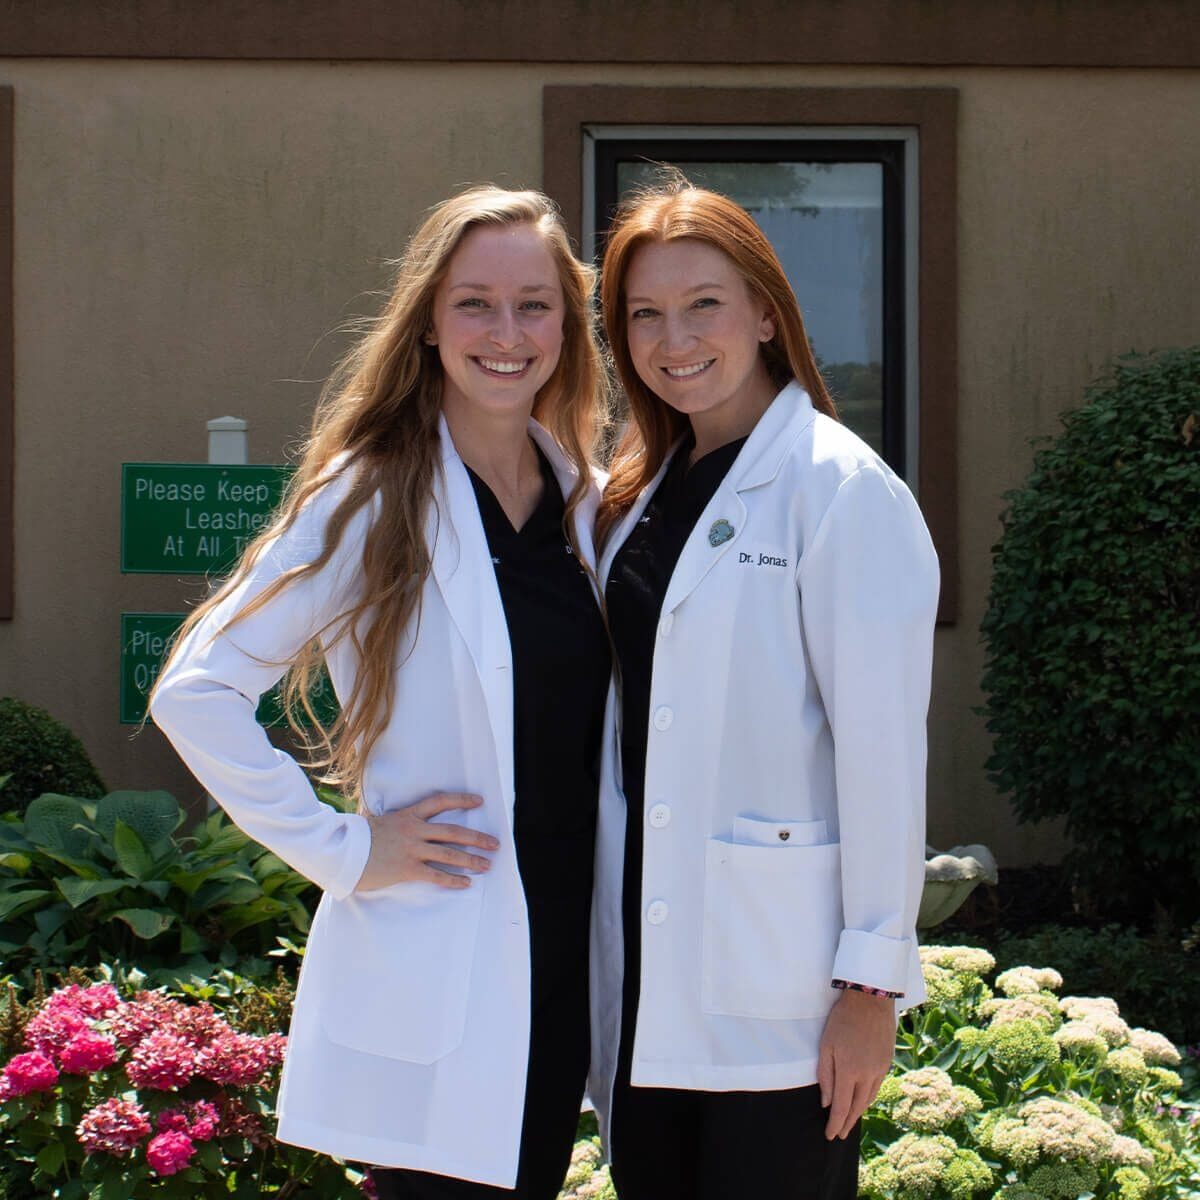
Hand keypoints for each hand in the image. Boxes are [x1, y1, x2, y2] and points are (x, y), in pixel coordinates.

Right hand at [355, 792, 498, 891]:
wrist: (340, 853)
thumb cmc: (354, 837)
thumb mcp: (373, 819)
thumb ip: (385, 816)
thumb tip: (380, 809)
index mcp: (407, 815)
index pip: (439, 802)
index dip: (461, 800)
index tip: (479, 801)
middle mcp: (413, 830)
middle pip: (453, 831)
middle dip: (477, 837)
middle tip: (494, 843)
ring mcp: (411, 849)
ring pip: (449, 854)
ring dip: (471, 860)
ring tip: (487, 865)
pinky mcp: (407, 869)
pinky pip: (436, 875)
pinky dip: (453, 880)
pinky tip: (466, 883)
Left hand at [817, 988, 896, 1138]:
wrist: (870, 1000)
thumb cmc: (842, 1019)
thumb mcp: (826, 1044)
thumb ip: (825, 1075)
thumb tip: (826, 1103)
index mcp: (849, 1070)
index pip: (841, 1107)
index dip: (835, 1124)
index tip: (830, 1135)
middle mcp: (867, 1074)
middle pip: (857, 1107)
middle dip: (847, 1123)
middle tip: (839, 1135)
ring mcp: (879, 1069)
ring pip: (868, 1099)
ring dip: (858, 1112)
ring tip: (849, 1121)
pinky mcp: (887, 1063)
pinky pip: (876, 1087)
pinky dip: (868, 1098)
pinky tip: (862, 1100)